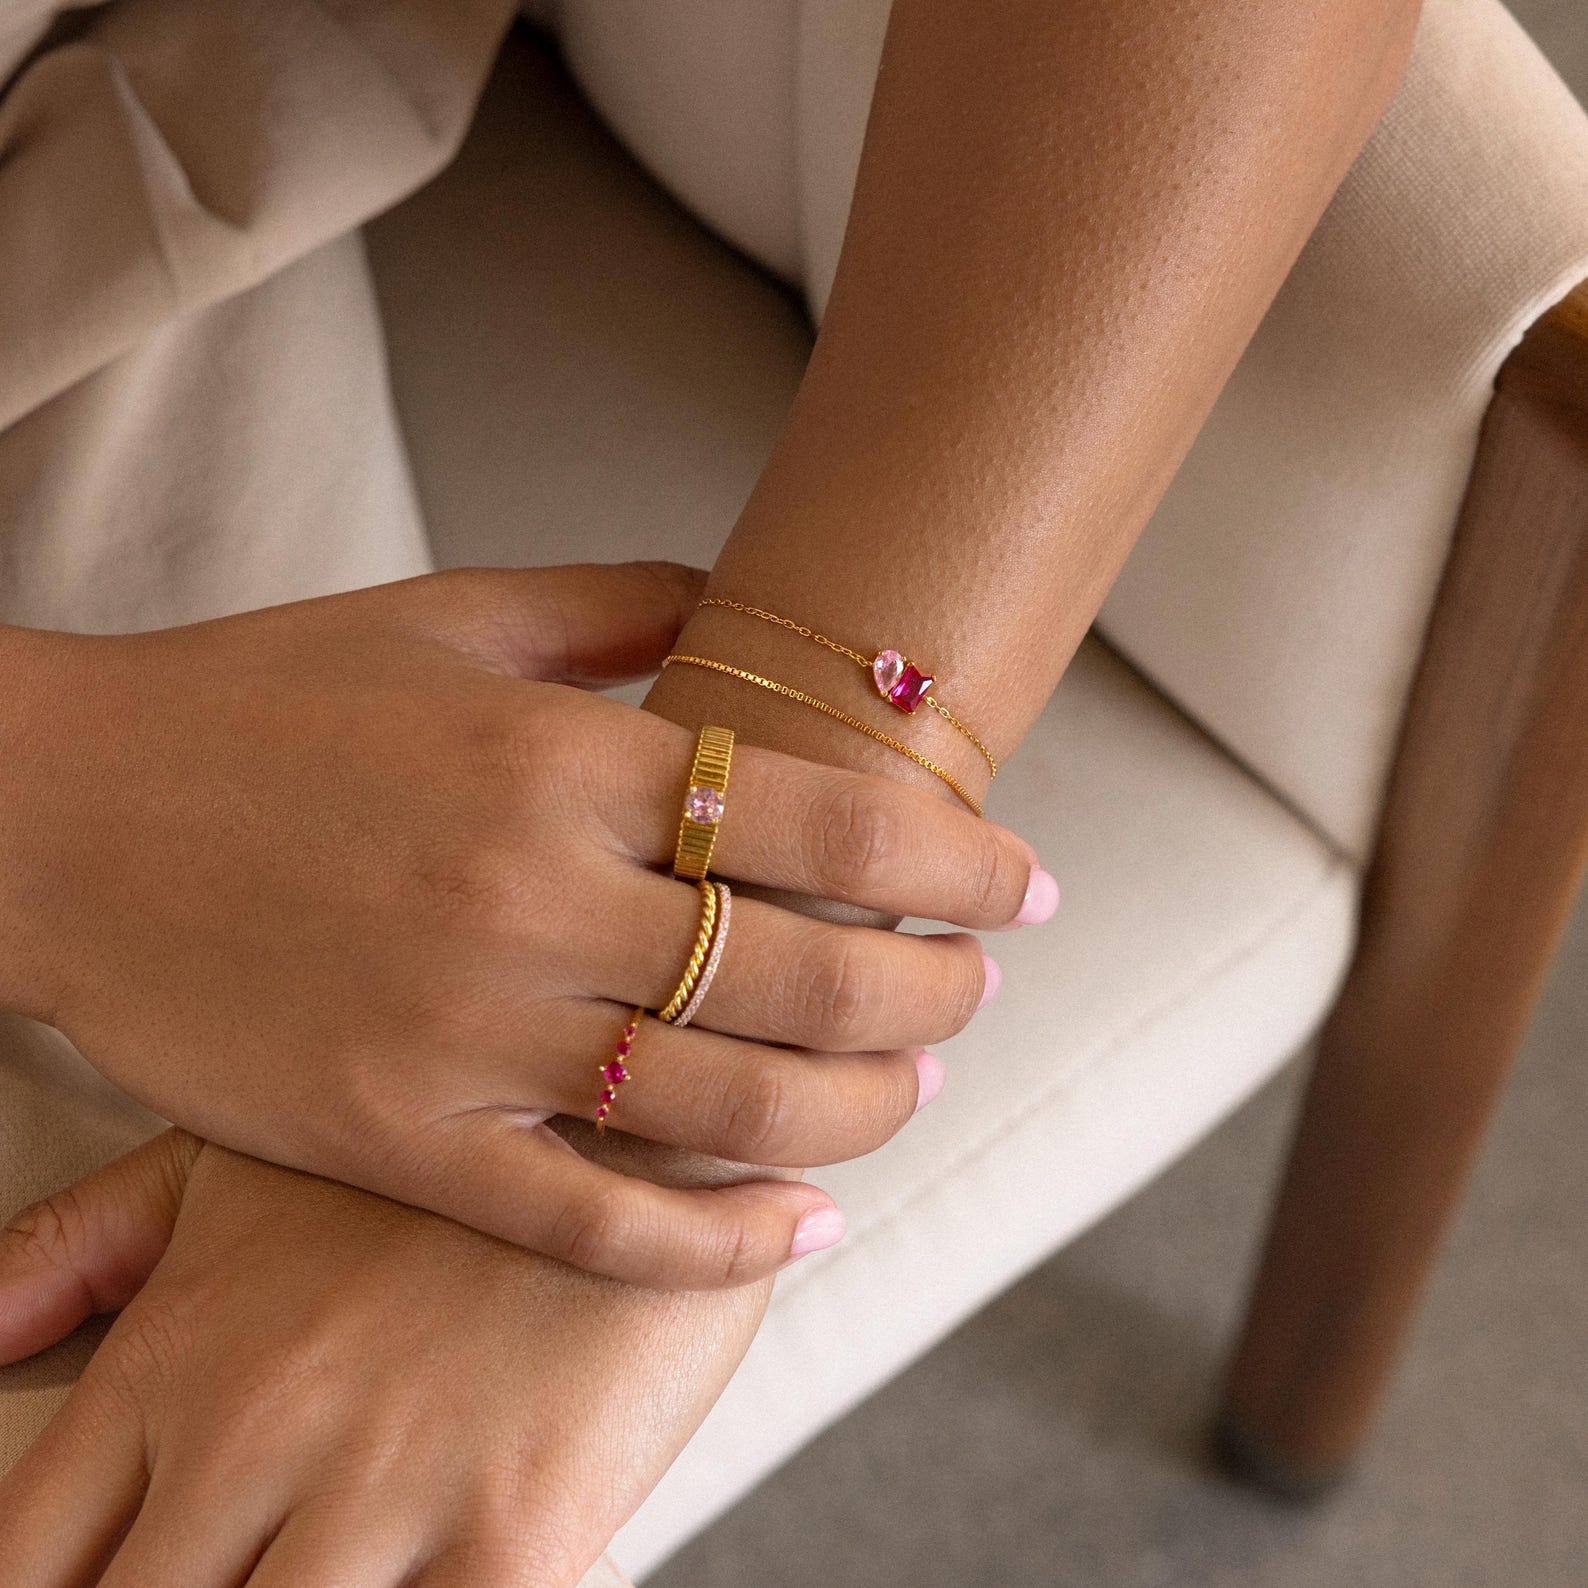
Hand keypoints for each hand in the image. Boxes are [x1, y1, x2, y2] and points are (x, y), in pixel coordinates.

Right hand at [0, 562, 1046, 1286]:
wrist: (65, 813)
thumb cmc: (264, 702)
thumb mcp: (445, 616)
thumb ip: (612, 603)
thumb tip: (737, 604)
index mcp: (558, 757)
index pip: (826, 819)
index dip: (959, 860)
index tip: (1030, 886)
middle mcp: (530, 897)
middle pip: (810, 970)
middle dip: (937, 987)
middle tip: (979, 985)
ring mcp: (463, 1033)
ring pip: (733, 1103)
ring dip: (865, 1106)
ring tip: (917, 1084)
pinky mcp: (393, 1140)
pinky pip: (594, 1224)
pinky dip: (719, 1242)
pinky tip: (802, 1227)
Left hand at [0, 1131, 720, 1585]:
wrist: (647, 1104)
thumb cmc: (440, 1140)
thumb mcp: (242, 1161)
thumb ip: (85, 1246)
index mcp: (178, 1356)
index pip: (21, 1564)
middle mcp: (257, 1436)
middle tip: (235, 1577)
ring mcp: (388, 1488)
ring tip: (328, 1577)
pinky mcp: (517, 1532)